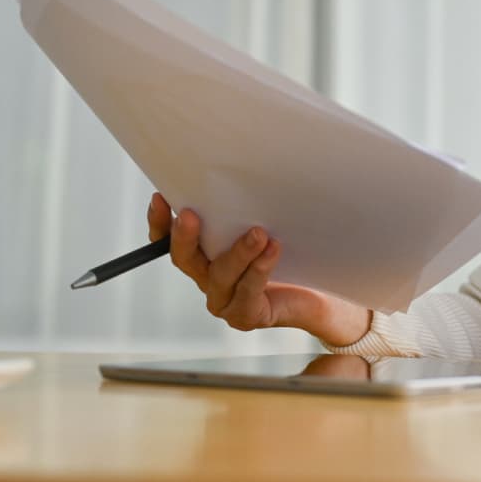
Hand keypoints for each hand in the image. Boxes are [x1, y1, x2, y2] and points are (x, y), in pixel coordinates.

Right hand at [147, 193, 372, 346]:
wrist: (319, 293)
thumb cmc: (291, 252)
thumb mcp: (266, 222)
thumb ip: (249, 205)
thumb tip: (245, 166)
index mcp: (204, 255)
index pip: (169, 241)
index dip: (160, 222)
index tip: (161, 197)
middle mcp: (209, 278)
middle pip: (185, 259)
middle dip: (185, 236)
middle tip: (190, 214)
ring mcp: (225, 300)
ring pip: (221, 275)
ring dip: (238, 252)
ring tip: (258, 232)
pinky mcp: (247, 315)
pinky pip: (248, 291)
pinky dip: (260, 269)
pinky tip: (273, 249)